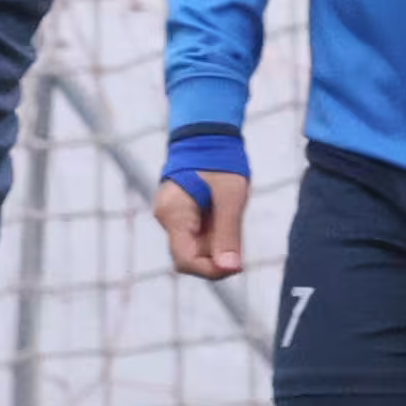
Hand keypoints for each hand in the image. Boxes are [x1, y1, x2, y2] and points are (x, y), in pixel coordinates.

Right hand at [160, 162, 250, 284]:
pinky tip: (224, 219)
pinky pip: (194, 236)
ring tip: (232, 223)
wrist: (206, 134)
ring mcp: (170, 216)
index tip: (237, 266)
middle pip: (187, 257)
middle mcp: (166, 218)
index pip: (185, 260)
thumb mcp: (230, 198)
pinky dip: (212, 236)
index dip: (211, 271)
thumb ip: (228, 234)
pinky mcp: (178, 213)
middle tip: (239, 248)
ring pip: (192, 247)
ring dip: (215, 247)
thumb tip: (231, 268)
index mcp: (174, 215)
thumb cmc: (220, 162)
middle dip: (214, 260)